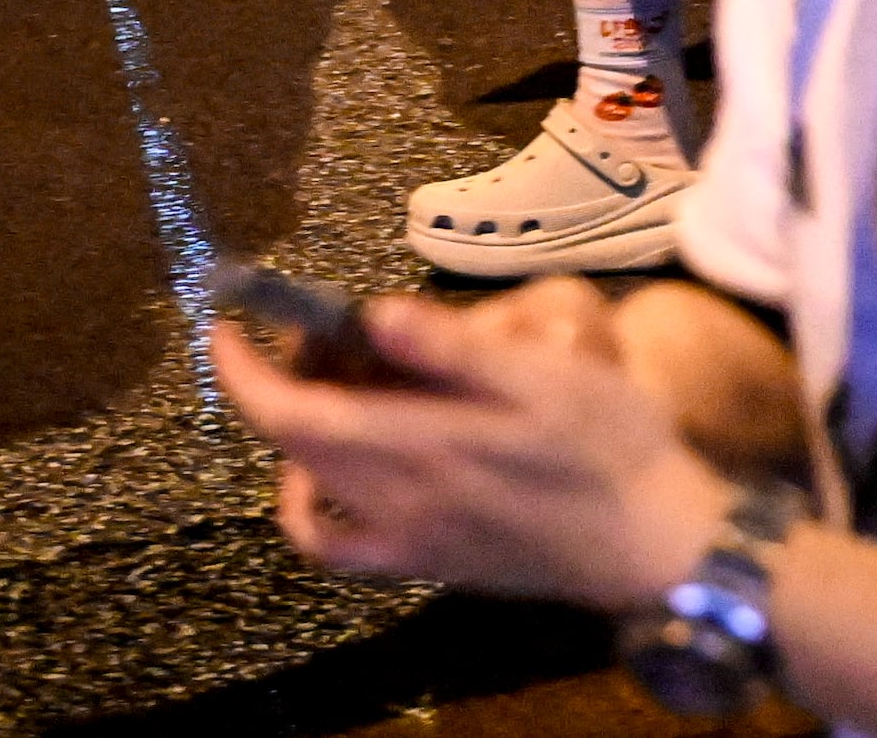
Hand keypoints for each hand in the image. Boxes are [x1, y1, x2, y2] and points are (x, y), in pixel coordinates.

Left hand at [212, 292, 736, 611]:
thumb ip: (456, 349)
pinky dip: (308, 507)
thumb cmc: (610, 443)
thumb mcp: (550, 377)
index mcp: (422, 443)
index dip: (245, 370)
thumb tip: (372, 316)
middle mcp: (395, 495)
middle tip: (320, 332)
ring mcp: (403, 535)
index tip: (226, 325)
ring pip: (312, 480)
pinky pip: (334, 543)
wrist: (650, 539)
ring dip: (300, 426)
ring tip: (344, 381)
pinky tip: (327, 478)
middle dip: (282, 379)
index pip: (292, 412)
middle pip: (295, 440)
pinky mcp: (420, 561)